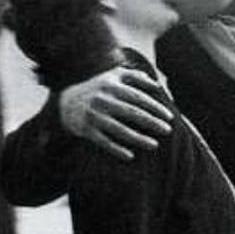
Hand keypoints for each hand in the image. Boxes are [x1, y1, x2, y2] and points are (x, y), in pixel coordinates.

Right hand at [57, 66, 172, 159]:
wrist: (65, 103)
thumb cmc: (97, 89)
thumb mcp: (112, 76)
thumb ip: (135, 76)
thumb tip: (157, 85)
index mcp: (111, 85)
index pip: (138, 97)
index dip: (155, 107)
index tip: (169, 116)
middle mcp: (102, 100)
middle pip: (132, 113)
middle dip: (152, 122)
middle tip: (168, 130)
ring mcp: (94, 116)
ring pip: (120, 130)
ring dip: (138, 138)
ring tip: (154, 145)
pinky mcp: (86, 130)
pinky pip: (104, 142)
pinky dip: (117, 149)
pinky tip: (131, 156)